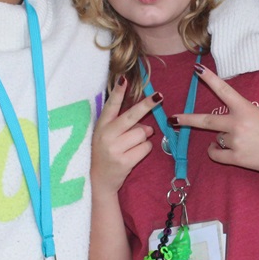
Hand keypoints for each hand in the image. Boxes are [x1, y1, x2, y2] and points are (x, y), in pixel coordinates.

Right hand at [90, 77, 157, 192]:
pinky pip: (146, 147)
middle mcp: (106, 135)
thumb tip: (147, 125)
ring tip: (133, 145)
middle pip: (132, 116)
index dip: (118, 92)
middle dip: (148, 105)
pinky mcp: (124, 161)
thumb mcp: (107, 135)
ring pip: (143, 133)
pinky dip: (145, 149)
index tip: (124, 79)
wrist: (98, 180)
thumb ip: (123, 125)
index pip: (111, 105)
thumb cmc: (105, 153)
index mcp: (101, 125)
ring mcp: (115, 149)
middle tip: (160, 97)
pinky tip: (134, 154)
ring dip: (144, 137)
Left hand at [169, 65, 258, 176]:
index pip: (224, 90)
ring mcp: (235, 142)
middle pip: (206, 120)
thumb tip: (229, 124)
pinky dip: (215, 152)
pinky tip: (217, 150)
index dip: (209, 78)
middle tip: (174, 119)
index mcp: (245, 109)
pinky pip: (217, 154)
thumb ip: (245, 115)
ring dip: (222, 139)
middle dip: (187, 119)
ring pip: (217, 139)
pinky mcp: (236, 158)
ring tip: (240, 140)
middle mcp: (237, 124)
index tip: (196, 69)